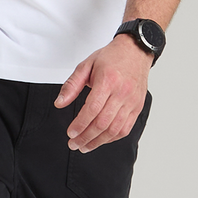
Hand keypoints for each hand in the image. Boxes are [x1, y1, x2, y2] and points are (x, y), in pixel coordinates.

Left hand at [55, 37, 150, 152]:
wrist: (135, 51)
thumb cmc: (111, 57)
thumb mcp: (86, 65)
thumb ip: (71, 85)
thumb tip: (60, 103)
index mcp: (108, 80)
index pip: (92, 109)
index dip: (80, 124)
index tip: (70, 133)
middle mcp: (122, 92)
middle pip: (103, 123)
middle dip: (86, 137)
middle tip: (74, 144)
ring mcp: (132, 101)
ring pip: (115, 129)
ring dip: (98, 141)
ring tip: (85, 146)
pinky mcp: (137, 107)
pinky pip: (125, 128)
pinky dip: (112, 138)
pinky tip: (101, 140)